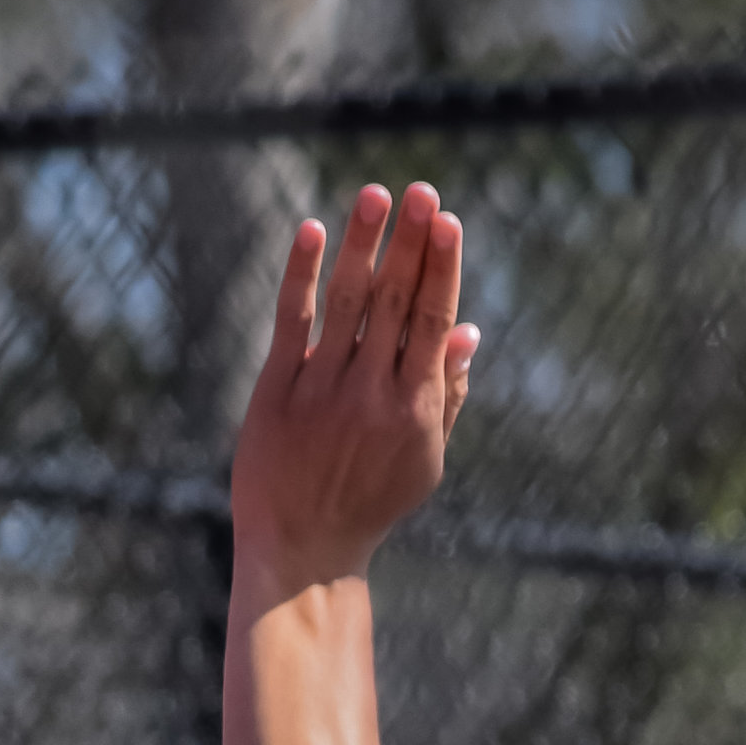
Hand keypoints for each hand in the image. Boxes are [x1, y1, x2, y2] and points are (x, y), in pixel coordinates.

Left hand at [232, 182, 477, 588]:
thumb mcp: (422, 460)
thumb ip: (446, 395)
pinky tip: (312, 231)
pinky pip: (292, 323)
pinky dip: (301, 276)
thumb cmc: (370, 504)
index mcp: (414, 409)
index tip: (447, 221)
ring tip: (376, 195)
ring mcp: (323, 391)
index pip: (431, 321)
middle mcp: (371, 394)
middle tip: (421, 192)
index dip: (440, 267)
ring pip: (347, 303)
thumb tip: (468, 328)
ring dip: (363, 244)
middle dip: (410, 243)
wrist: (304, 553)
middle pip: (395, 302)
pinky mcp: (277, 393)